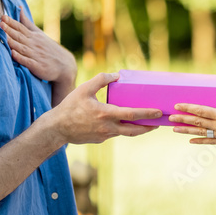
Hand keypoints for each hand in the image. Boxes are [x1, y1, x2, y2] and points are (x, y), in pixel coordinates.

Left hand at [1, 9, 75, 86]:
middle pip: (19, 36)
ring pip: (21, 48)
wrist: (65, 66)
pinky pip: (27, 61)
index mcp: (34, 36)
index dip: (11, 22)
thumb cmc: (49, 48)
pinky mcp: (37, 66)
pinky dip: (20, 58)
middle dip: (9, 30)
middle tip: (0, 23)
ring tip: (3, 36)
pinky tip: (13, 54)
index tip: (3, 17)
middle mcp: (34, 45)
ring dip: (12, 42)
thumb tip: (19, 8)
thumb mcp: (39, 33)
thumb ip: (27, 22)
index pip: (21, 28)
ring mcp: (36, 55)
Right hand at [45, 73, 162, 144]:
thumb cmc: (70, 107)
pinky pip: (115, 133)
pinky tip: (125, 123)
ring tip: (147, 124)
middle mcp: (108, 127)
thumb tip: (116, 75)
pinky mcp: (101, 140)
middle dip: (148, 127)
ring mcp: (105, 135)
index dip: (147, 114)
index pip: (132, 114)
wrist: (57, 129)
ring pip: (126, 133)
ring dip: (138, 129)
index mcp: (106, 114)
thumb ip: (101, 79)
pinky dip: (123, 129)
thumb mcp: (84, 89)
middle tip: (158, 123)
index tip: (158, 112)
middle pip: (134, 130)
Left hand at [169, 81, 215, 144]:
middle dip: (182, 119)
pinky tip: (191, 141)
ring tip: (174, 129)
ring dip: (186, 131)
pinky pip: (210, 141)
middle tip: (170, 117)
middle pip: (197, 122)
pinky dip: (199, 141)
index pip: (201, 111)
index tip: (177, 105)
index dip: (188, 108)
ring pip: (200, 133)